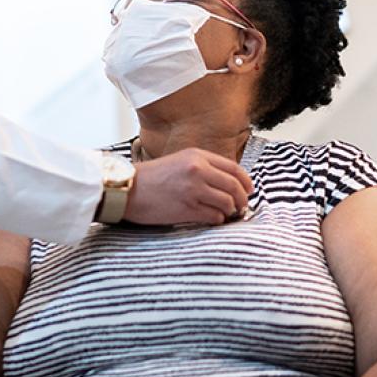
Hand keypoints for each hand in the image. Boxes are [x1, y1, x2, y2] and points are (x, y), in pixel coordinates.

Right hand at [123, 148, 253, 225]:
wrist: (128, 188)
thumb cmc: (151, 177)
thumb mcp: (179, 161)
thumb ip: (203, 168)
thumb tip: (230, 183)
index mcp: (196, 156)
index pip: (234, 169)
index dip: (246, 182)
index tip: (248, 191)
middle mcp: (197, 170)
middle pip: (235, 187)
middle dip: (242, 200)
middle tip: (240, 207)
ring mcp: (193, 189)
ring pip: (228, 203)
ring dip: (229, 211)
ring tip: (223, 214)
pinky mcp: (187, 208)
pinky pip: (215, 217)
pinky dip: (217, 220)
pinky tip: (210, 218)